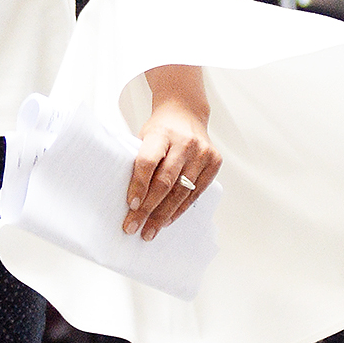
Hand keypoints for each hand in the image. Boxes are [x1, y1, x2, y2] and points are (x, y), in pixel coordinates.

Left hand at [123, 64, 220, 241]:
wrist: (186, 112)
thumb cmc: (161, 129)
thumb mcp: (145, 136)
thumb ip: (140, 161)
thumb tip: (129, 198)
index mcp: (162, 133)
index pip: (148, 161)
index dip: (139, 185)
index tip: (130, 206)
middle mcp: (185, 143)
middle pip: (165, 181)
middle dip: (148, 208)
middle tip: (134, 227)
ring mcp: (202, 153)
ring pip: (181, 191)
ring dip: (164, 214)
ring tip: (150, 230)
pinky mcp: (214, 162)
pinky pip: (196, 192)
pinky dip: (180, 208)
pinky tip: (168, 220)